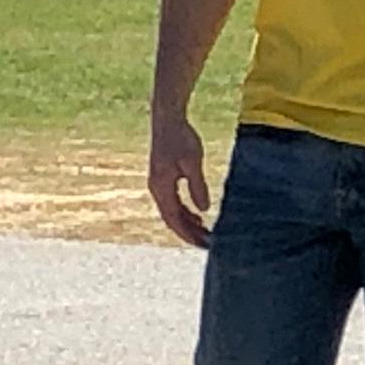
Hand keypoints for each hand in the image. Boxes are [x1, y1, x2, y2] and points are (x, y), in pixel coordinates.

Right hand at [148, 113, 212, 247]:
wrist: (168, 119)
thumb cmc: (181, 138)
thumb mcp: (193, 162)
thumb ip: (197, 186)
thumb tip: (204, 209)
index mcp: (161, 187)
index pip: (174, 219)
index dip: (188, 234)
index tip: (203, 245)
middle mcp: (156, 188)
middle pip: (172, 219)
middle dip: (189, 233)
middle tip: (208, 244)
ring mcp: (159, 183)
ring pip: (172, 211)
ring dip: (187, 223)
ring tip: (205, 233)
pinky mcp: (164, 177)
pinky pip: (173, 202)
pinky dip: (185, 212)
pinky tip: (198, 215)